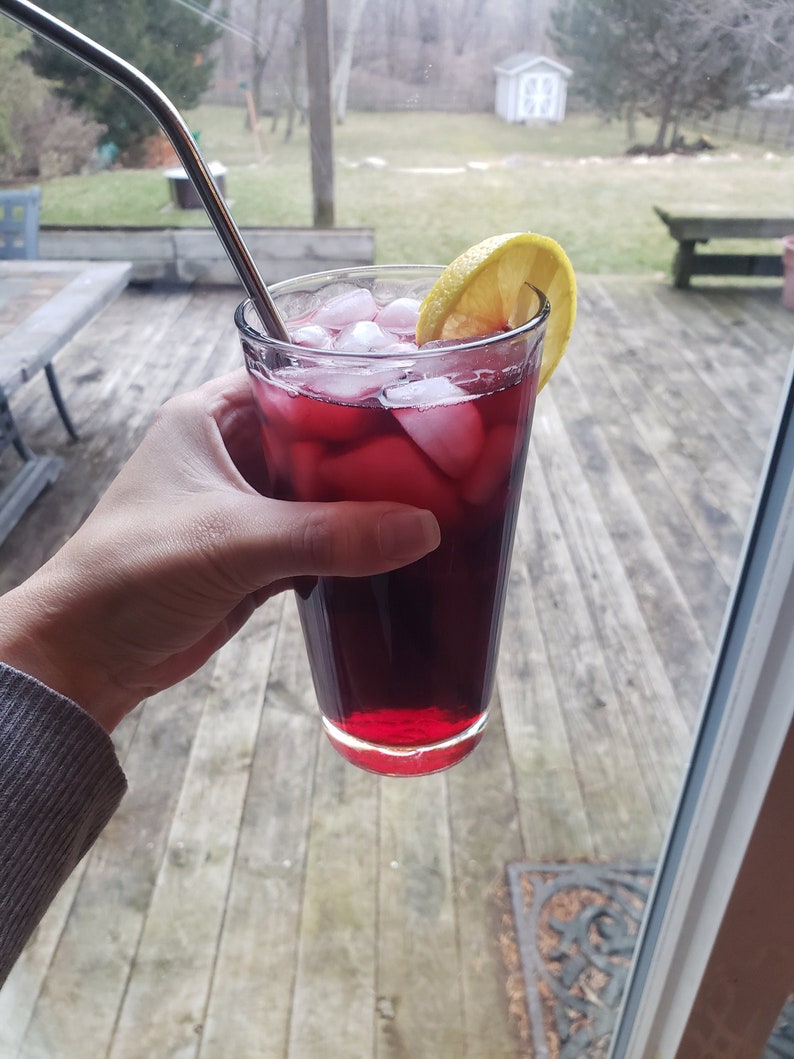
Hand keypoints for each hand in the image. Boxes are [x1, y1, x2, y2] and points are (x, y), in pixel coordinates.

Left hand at [0, 370, 439, 730]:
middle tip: (437, 451)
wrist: (90, 655)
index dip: (346, 381)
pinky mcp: (256, 556)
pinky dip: (350, 544)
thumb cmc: (135, 571)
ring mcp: (245, 508)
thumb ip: (329, 534)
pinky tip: (394, 546)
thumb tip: (421, 528)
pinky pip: (317, 539)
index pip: (290, 377)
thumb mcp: (235, 540)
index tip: (409, 390)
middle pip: (315, 437)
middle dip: (369, 448)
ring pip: (319, 492)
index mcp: (209, 418)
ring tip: (432, 496)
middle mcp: (230, 455)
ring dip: (363, 502)